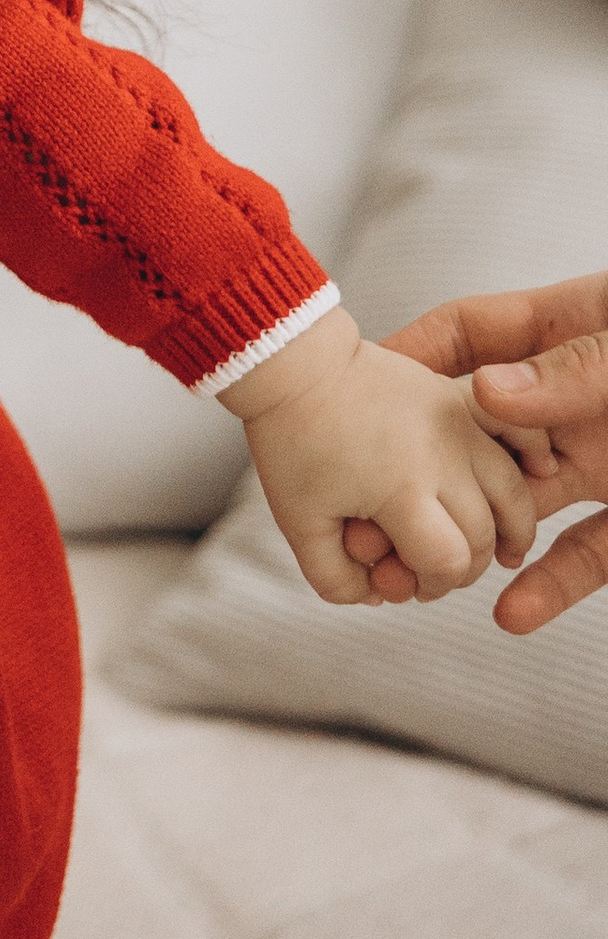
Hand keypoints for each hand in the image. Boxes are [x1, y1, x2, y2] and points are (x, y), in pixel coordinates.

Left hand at [222, 306, 536, 608]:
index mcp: (402, 489)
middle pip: (483, 536)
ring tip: (499, 546)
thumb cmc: (291, 437)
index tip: (409, 581)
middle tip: (437, 565)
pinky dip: (530, 459)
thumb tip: (378, 597)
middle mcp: (441, 456)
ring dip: (510, 527)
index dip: (432, 584)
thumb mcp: (299, 522)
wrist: (294, 360)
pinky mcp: (456, 395)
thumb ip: (335, 579)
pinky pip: (514, 431)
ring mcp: (454, 422)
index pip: (448, 563)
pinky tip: (536, 478)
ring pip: (512, 492)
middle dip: (463, 565)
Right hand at [354, 275, 607, 632]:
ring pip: (520, 498)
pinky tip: (510, 610)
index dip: (409, 354)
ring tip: (424, 574)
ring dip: (474, 532)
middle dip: (421, 463)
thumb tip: (485, 392)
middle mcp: (572, 396)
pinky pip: (587, 553)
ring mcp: (604, 455)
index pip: (468, 335)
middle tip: (369, 505)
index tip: (355, 387)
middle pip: (478, 425)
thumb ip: (573, 371)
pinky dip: (550, 583)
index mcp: (566, 329)